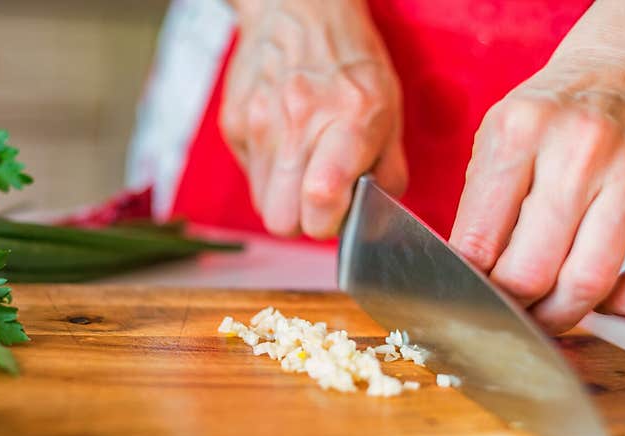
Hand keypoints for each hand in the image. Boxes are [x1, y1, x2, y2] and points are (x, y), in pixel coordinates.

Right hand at [221, 0, 406, 237]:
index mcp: (346, 122)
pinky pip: (251, 177)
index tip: (338, 214)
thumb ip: (387, 170)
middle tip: (319, 198)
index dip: (329, 224)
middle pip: (282, 222)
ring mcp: (259, 125)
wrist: (299, 10)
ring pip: (263, 206)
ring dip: (284, 199)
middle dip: (302, 221)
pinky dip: (268, 173)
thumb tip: (378, 212)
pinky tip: (284, 143)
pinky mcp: (234, 125)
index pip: (320, 202)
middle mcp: (298, 125)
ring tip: (303, 166)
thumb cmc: (350, 61)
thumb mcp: (390, 109)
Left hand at [450, 60, 624, 333]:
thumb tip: (469, 282)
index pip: (480, 241)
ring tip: (545, 314)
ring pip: (590, 280)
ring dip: (561, 315)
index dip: (471, 283)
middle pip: (534, 270)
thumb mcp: (493, 143)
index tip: (471, 294)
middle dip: (513, 306)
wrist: (619, 75)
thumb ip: (478, 210)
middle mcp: (579, 149)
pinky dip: (624, 303)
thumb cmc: (544, 122)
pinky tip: (601, 299)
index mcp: (520, 133)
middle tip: (506, 311)